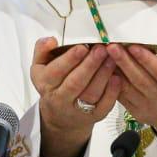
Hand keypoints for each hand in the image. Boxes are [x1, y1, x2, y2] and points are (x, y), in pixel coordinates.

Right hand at [32, 39, 122, 156]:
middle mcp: (60, 99)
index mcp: (46, 84)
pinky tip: (117, 77)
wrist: (60, 117)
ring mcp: (78, 110)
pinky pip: (104, 106)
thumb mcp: (40, 67)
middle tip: (101, 50)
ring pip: (91, 94)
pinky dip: (112, 92)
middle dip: (90, 65)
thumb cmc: (53, 85)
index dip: (69, 60)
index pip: (56, 72)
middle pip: (75, 83)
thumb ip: (42, 51)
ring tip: (111, 59)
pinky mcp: (94, 116)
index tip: (82, 47)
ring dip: (103, 75)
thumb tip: (50, 40)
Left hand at [109, 37, 156, 138]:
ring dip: (115, 71)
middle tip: (112, 47)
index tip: (133, 47)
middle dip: (125, 62)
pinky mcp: (137, 113)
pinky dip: (111, 82)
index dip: (148, 61)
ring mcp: (149, 108)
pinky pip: (121, 97)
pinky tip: (104, 68)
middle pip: (142, 80)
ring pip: (129, 89)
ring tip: (104, 54)